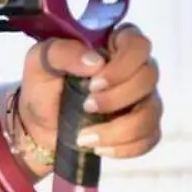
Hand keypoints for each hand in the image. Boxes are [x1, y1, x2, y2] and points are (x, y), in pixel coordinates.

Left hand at [15, 24, 162, 174]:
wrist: (39, 125)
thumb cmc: (43, 86)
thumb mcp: (41, 62)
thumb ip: (62, 52)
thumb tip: (95, 61)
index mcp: (113, 46)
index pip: (138, 44)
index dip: (122, 65)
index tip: (94, 82)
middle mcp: (135, 69)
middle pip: (149, 77)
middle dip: (117, 98)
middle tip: (86, 106)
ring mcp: (142, 99)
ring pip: (152, 111)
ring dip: (119, 129)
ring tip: (85, 137)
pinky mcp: (143, 127)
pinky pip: (150, 138)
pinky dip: (125, 147)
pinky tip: (99, 148)